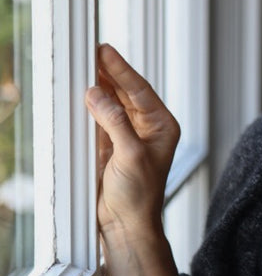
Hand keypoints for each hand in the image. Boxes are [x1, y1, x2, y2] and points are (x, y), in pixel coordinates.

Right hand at [84, 43, 180, 243]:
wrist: (127, 224)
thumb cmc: (139, 195)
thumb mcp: (130, 154)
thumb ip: (114, 122)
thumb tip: (96, 94)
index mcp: (164, 126)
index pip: (141, 90)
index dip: (122, 70)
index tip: (105, 51)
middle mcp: (149, 128)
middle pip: (127, 92)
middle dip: (110, 73)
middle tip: (92, 51)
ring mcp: (130, 134)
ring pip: (114, 102)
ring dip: (100, 86)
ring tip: (85, 65)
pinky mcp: (112, 144)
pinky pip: (101, 117)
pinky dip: (92, 105)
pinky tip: (83, 91)